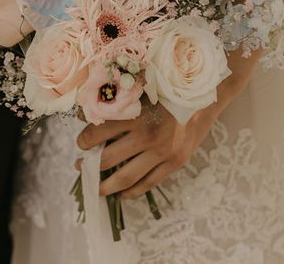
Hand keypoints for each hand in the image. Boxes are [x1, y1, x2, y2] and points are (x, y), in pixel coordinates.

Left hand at [76, 100, 220, 199]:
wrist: (202, 96)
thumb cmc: (167, 90)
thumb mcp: (140, 90)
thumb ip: (116, 103)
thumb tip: (86, 114)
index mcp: (136, 114)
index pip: (99, 132)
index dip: (85, 140)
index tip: (80, 143)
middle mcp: (147, 135)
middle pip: (108, 158)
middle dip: (89, 165)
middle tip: (80, 166)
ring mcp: (162, 152)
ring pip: (126, 177)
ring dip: (105, 185)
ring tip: (94, 187)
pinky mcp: (175, 162)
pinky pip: (148, 183)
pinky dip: (132, 192)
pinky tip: (121, 194)